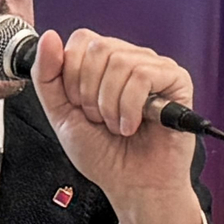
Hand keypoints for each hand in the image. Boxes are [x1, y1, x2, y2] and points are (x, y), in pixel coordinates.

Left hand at [29, 29, 203, 223]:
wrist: (132, 186)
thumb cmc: (103, 155)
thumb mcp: (61, 115)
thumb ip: (47, 77)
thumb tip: (49, 37)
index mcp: (102, 64)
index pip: (81, 40)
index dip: (71, 75)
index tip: (78, 105)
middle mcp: (129, 59)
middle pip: (98, 48)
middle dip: (89, 93)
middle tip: (99, 118)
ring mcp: (154, 68)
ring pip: (120, 62)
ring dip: (110, 105)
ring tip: (117, 125)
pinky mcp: (177, 81)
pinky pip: (144, 75)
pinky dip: (130, 107)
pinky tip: (132, 125)